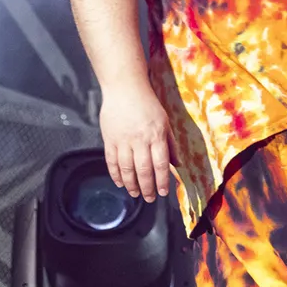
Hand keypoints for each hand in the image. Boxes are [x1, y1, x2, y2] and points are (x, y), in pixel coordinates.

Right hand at [99, 82, 174, 201]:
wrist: (124, 88)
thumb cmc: (148, 104)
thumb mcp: (165, 122)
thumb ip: (170, 144)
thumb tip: (177, 165)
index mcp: (156, 135)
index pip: (160, 164)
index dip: (162, 181)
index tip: (162, 193)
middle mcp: (140, 140)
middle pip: (143, 170)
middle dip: (147, 188)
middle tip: (149, 198)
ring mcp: (123, 140)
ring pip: (126, 169)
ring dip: (131, 184)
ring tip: (135, 193)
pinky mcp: (109, 138)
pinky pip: (111, 161)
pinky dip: (115, 174)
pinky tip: (119, 183)